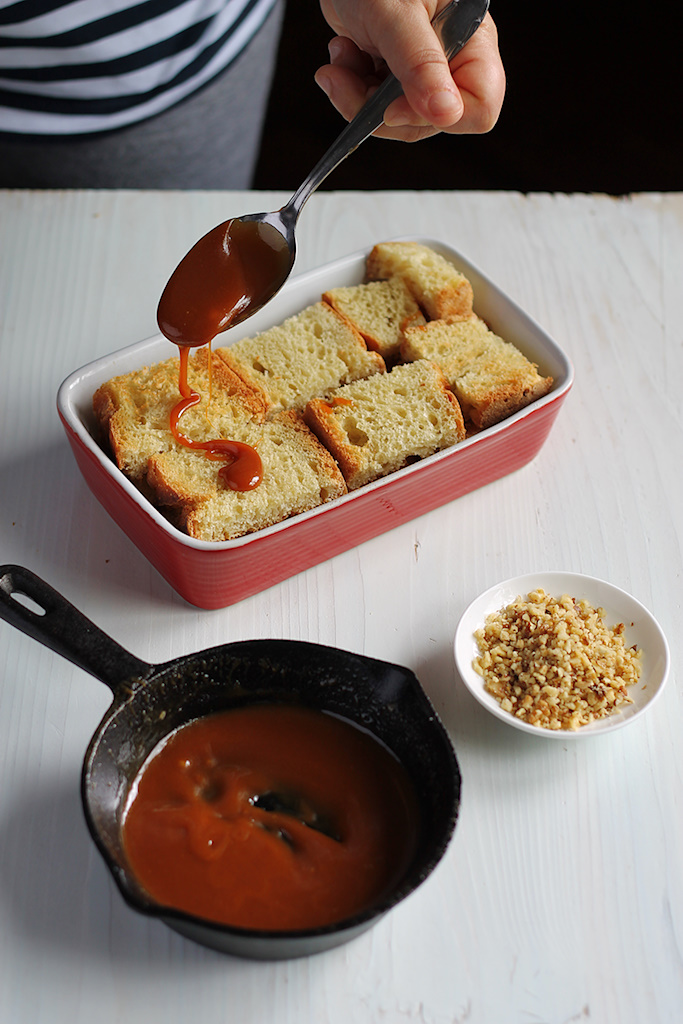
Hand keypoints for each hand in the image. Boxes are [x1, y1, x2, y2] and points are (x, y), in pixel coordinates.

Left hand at [315, 1, 504, 141]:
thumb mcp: (395, 14)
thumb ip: (420, 63)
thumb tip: (445, 113)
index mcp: (471, 41)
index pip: (480, 107)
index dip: (437, 117)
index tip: (392, 107)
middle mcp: (452, 59)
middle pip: (430, 120)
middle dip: (382, 109)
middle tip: (347, 79)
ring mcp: (423, 68)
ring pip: (399, 118)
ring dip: (359, 98)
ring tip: (340, 58)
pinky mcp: (395, 71)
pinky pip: (377, 105)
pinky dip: (352, 87)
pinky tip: (343, 54)